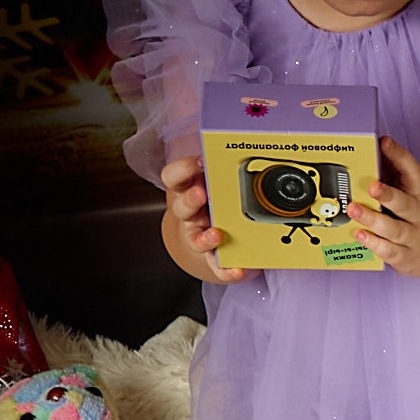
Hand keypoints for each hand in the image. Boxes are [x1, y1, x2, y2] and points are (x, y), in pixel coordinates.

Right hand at [160, 155, 248, 284]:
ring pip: (194, 238)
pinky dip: (226, 270)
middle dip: (190, 199)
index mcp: (187, 190)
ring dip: (205, 237)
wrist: (208, 241)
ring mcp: (197, 238)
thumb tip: (246, 149)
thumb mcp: (213, 185)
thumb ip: (223, 172)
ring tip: (217, 235)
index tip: (200, 161)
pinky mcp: (211, 259)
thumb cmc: (213, 205)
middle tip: (202, 193)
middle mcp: (188, 215)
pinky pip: (216, 267)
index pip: (173, 177)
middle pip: (180, 207)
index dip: (182, 169)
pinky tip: (237, 269)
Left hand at [348, 137, 419, 284]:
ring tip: (354, 210)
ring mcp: (412, 237)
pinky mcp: (405, 257)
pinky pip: (390, 251)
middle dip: (388, 194)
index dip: (400, 156)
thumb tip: (372, 149)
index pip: (413, 172)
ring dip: (373, 219)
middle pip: (404, 204)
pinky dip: (374, 244)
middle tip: (372, 186)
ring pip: (394, 229)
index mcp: (418, 194)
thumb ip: (394, 176)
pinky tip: (360, 235)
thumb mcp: (413, 195)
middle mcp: (417, 215)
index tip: (385, 142)